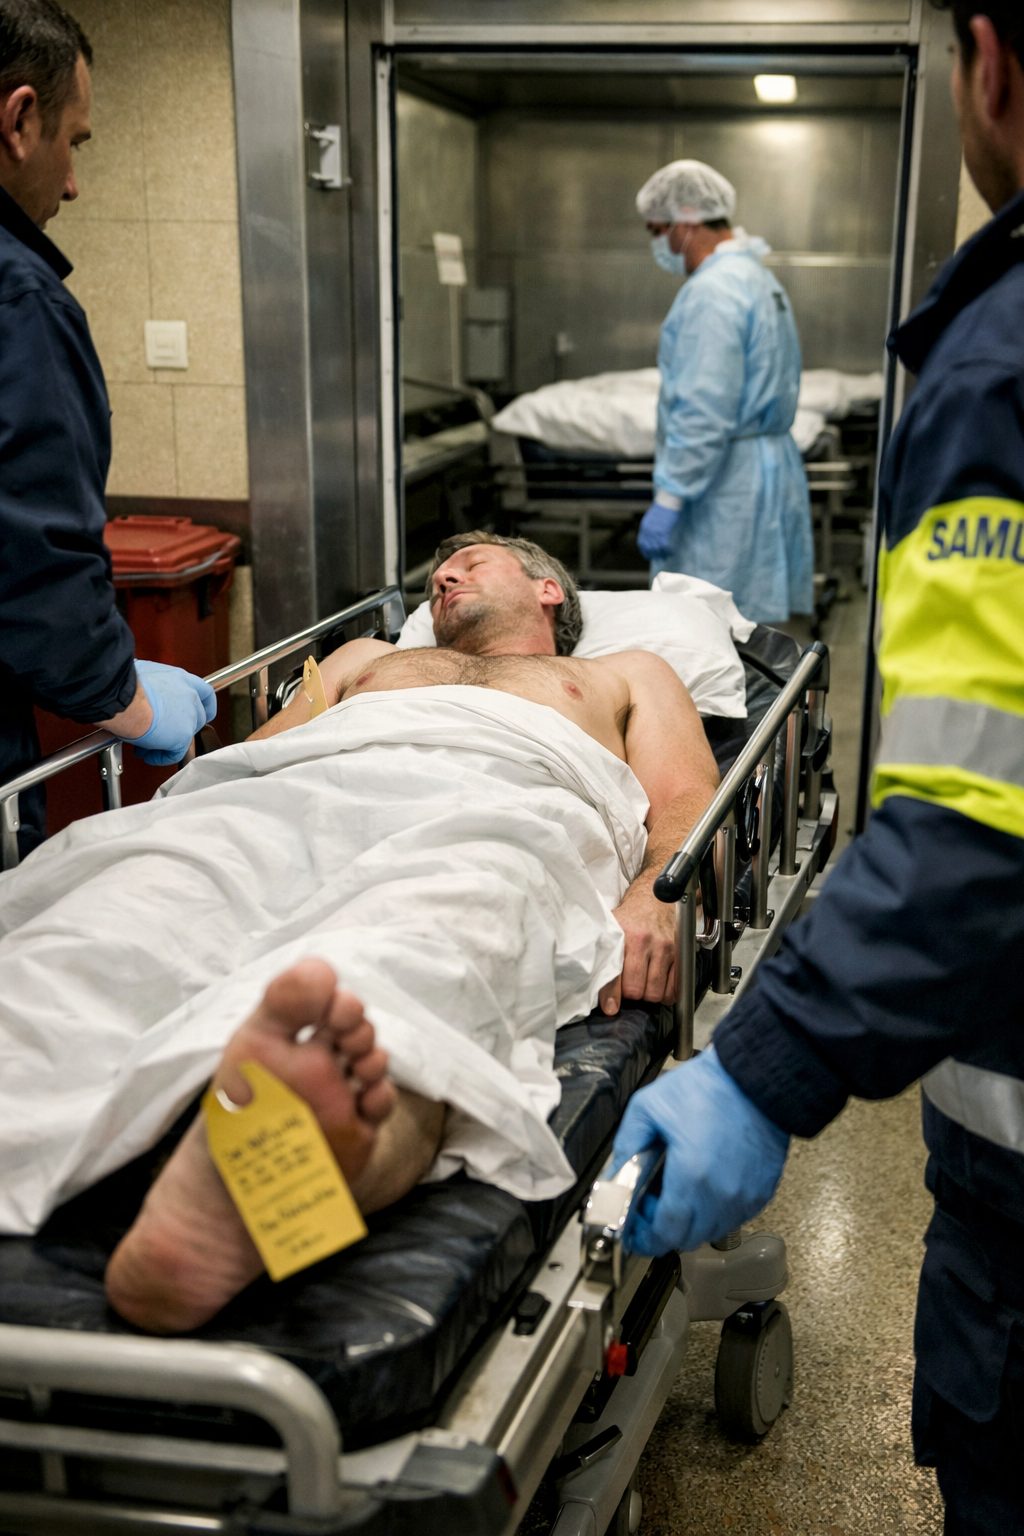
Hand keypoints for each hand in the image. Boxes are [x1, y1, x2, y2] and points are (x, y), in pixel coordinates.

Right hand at [128, 660, 216, 764]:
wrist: (124, 698)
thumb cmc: (125, 685)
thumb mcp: (144, 675)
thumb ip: (153, 684)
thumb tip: (141, 689)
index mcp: (181, 679)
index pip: (205, 693)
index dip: (204, 705)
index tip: (198, 712)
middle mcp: (189, 696)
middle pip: (198, 717)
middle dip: (179, 727)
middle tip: (160, 731)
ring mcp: (189, 717)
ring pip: (186, 737)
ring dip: (167, 743)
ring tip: (146, 745)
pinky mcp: (182, 737)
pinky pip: (176, 754)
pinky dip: (161, 757)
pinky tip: (148, 755)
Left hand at [599, 883, 677, 1013]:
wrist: (655, 899)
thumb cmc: (630, 918)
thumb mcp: (611, 930)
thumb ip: (602, 956)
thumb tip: (594, 988)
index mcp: (623, 935)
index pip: (615, 974)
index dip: (612, 996)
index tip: (611, 1008)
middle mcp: (645, 941)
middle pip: (636, 989)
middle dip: (631, 995)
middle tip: (628, 988)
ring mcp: (665, 948)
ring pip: (655, 992)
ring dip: (647, 995)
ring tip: (642, 985)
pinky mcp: (680, 953)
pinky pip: (674, 988)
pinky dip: (666, 994)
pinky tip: (658, 986)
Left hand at [611, 1047, 789, 1254]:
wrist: (753, 1076)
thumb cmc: (708, 1087)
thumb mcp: (650, 1106)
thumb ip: (627, 1143)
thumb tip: (615, 1173)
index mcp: (692, 1176)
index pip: (665, 1233)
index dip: (644, 1237)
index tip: (633, 1229)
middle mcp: (722, 1195)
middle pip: (686, 1238)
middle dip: (663, 1228)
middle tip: (651, 1204)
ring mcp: (745, 1196)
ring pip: (711, 1230)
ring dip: (690, 1221)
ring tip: (679, 1190)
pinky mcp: (762, 1191)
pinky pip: (733, 1217)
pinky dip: (715, 1211)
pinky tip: (705, 1186)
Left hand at [637, 494, 680, 560]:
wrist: (667, 500)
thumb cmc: (663, 507)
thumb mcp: (652, 517)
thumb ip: (651, 527)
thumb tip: (653, 535)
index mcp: (644, 527)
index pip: (642, 544)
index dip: (645, 552)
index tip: (650, 556)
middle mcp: (647, 531)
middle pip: (649, 548)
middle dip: (655, 555)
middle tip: (662, 558)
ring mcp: (655, 531)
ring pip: (657, 549)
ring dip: (662, 554)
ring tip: (667, 556)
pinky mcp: (663, 531)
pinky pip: (664, 545)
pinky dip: (668, 551)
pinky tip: (672, 552)